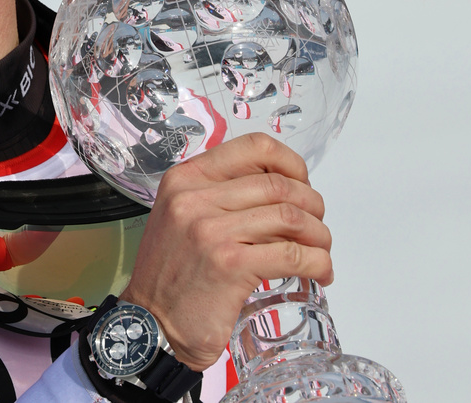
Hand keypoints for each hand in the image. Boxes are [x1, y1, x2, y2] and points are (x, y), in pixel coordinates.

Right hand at [119, 132, 332, 371]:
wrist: (150, 323)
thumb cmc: (172, 273)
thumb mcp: (182, 216)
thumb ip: (220, 195)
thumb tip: (281, 190)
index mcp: (186, 179)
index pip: (253, 147)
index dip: (291, 163)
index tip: (302, 182)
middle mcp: (194, 198)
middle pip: (279, 184)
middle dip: (312, 204)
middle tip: (315, 227)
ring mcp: (211, 231)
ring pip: (290, 217)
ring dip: (318, 235)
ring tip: (319, 251)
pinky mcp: (230, 265)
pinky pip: (292, 255)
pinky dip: (317, 263)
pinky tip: (319, 273)